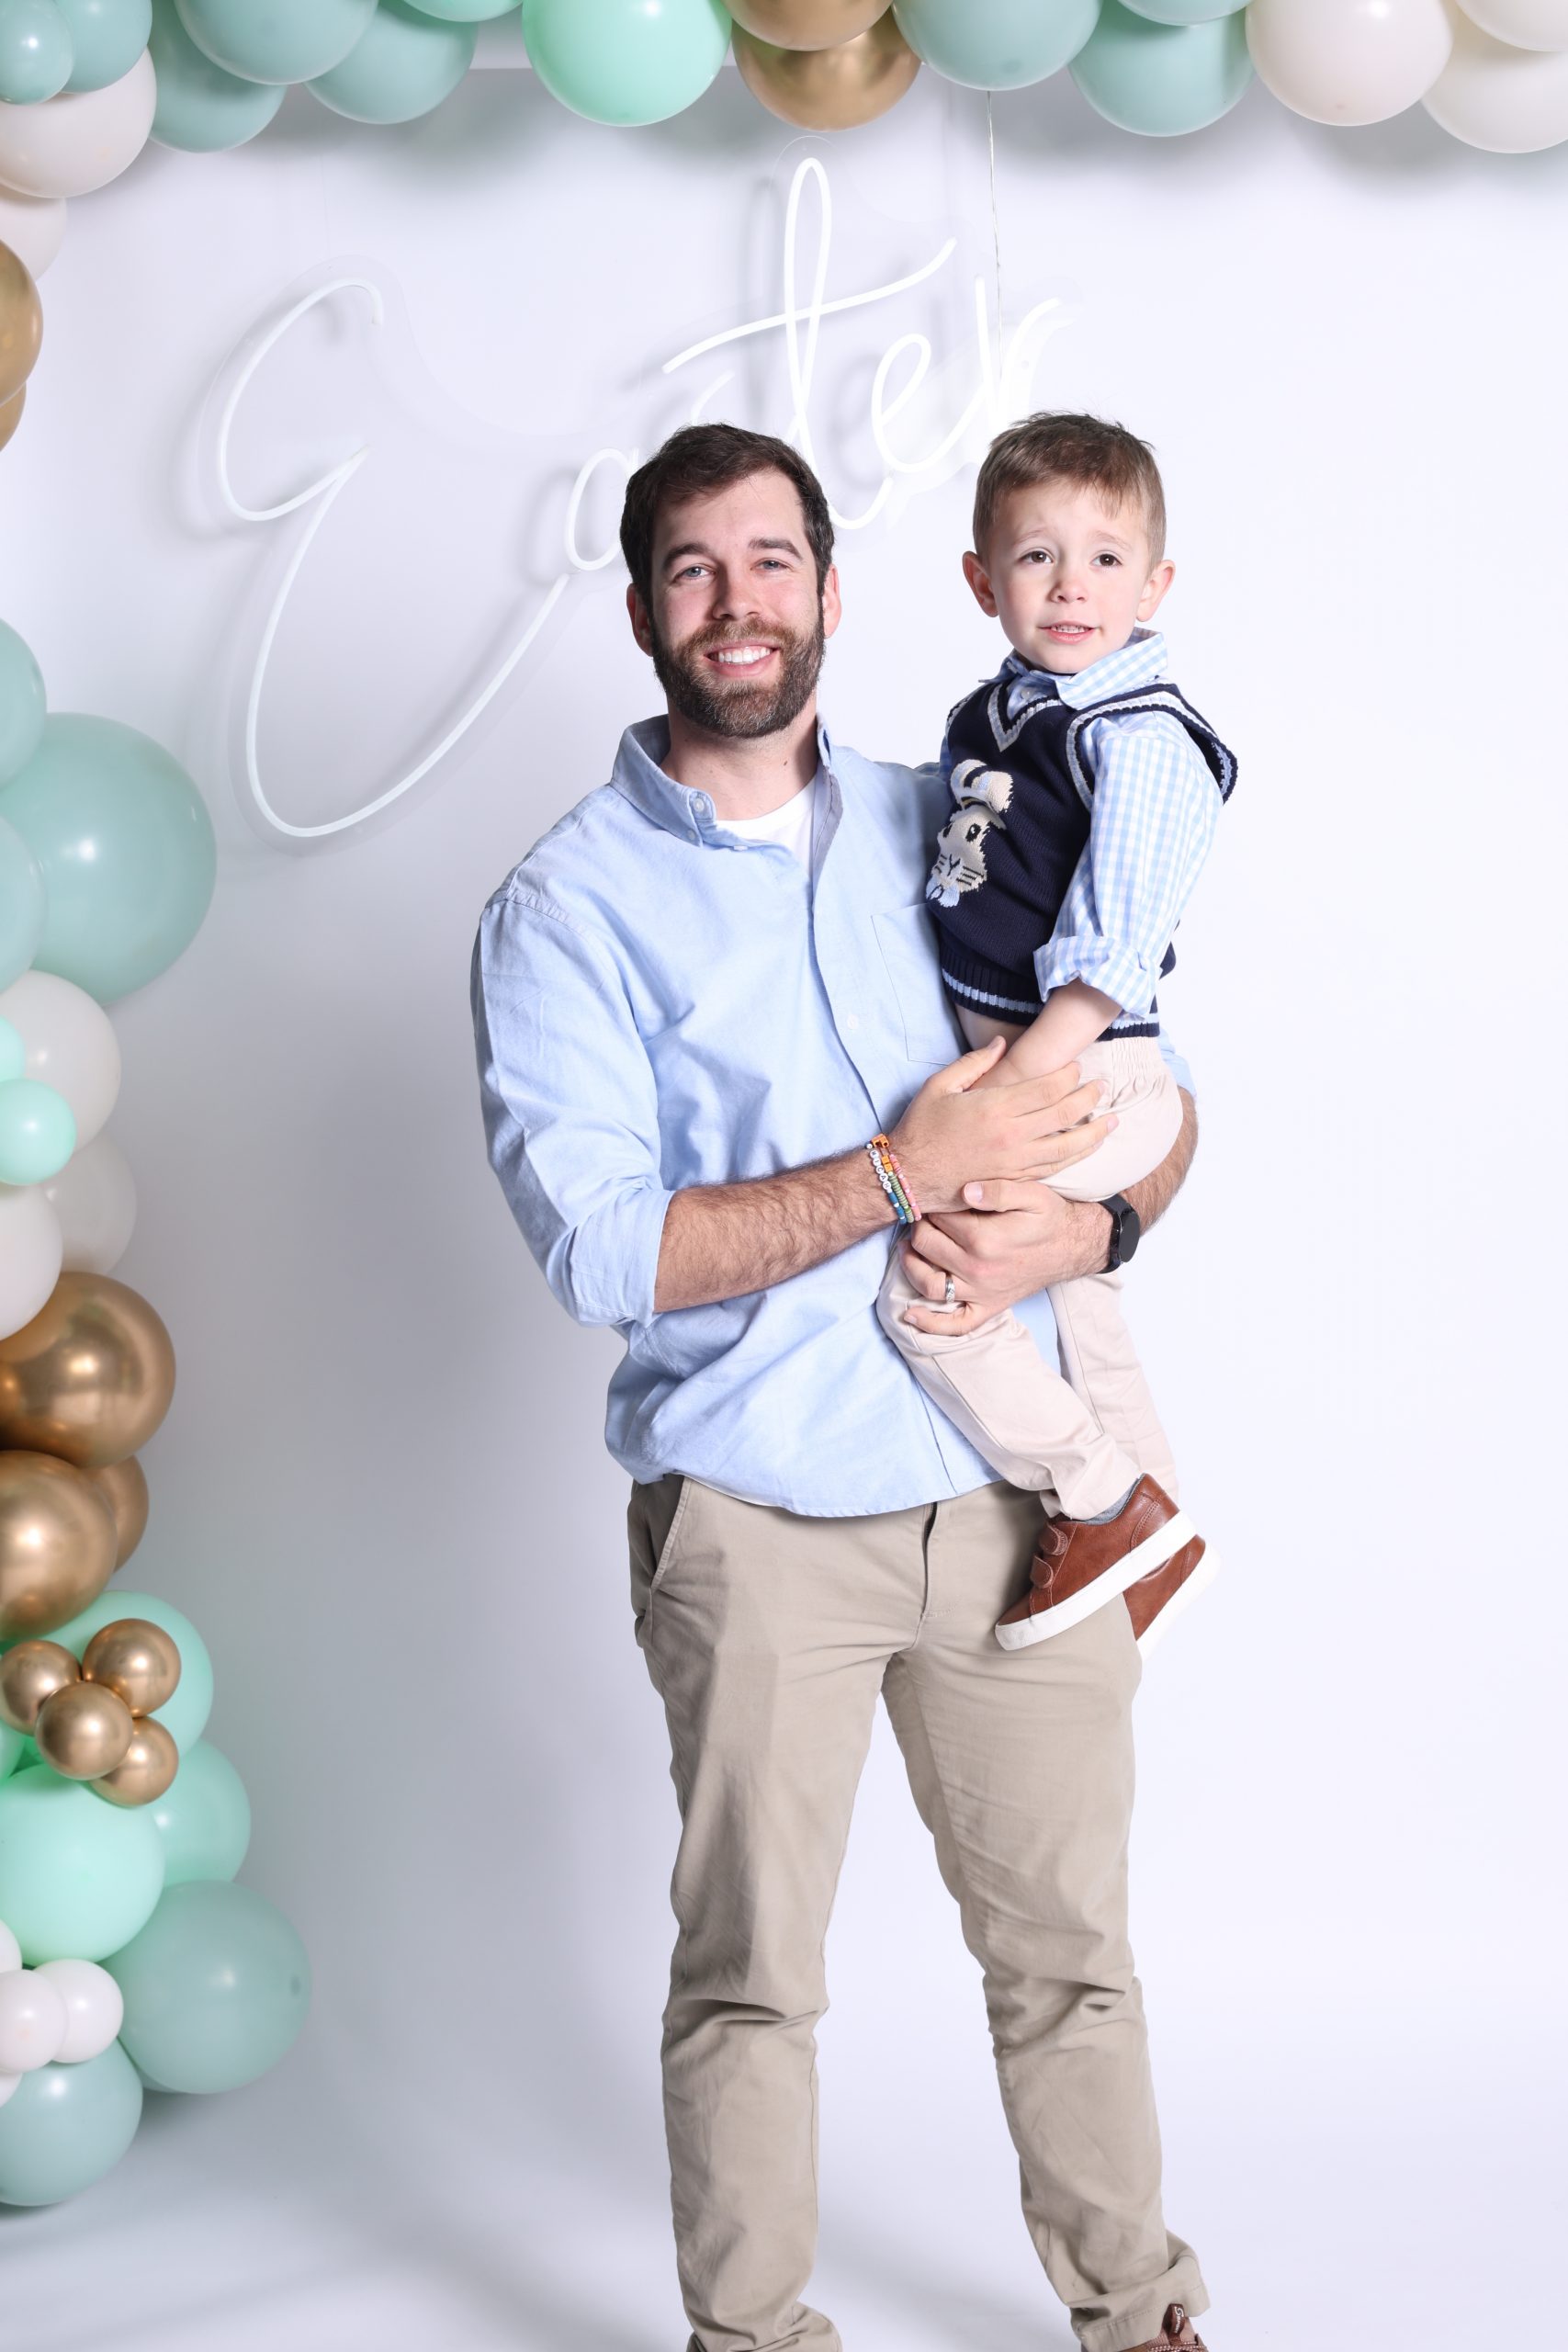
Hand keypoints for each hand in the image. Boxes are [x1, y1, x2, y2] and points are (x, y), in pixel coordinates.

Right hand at [888, 1041, 1113, 1216]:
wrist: (908, 1176)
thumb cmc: (921, 1128)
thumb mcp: (939, 1086)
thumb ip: (974, 1063)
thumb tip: (1002, 1045)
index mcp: (995, 1107)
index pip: (1047, 1089)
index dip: (1068, 1076)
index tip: (1077, 1068)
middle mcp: (1011, 1136)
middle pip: (1064, 1115)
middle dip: (1088, 1099)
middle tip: (1103, 1088)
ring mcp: (1015, 1162)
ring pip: (1067, 1147)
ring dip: (1094, 1133)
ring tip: (1113, 1122)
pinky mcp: (1013, 1181)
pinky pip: (1053, 1169)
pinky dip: (1075, 1157)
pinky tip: (1087, 1149)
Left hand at [897, 1180, 1111, 1332]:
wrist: (1071, 1247)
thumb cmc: (1049, 1218)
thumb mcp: (1032, 1194)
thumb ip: (998, 1189)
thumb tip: (965, 1190)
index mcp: (985, 1239)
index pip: (938, 1218)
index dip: (933, 1204)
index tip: (936, 1196)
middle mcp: (978, 1269)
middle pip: (926, 1246)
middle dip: (919, 1227)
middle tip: (923, 1216)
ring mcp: (980, 1293)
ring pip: (928, 1283)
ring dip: (910, 1265)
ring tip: (907, 1248)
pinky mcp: (987, 1308)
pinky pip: (954, 1325)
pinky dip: (929, 1323)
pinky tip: (910, 1314)